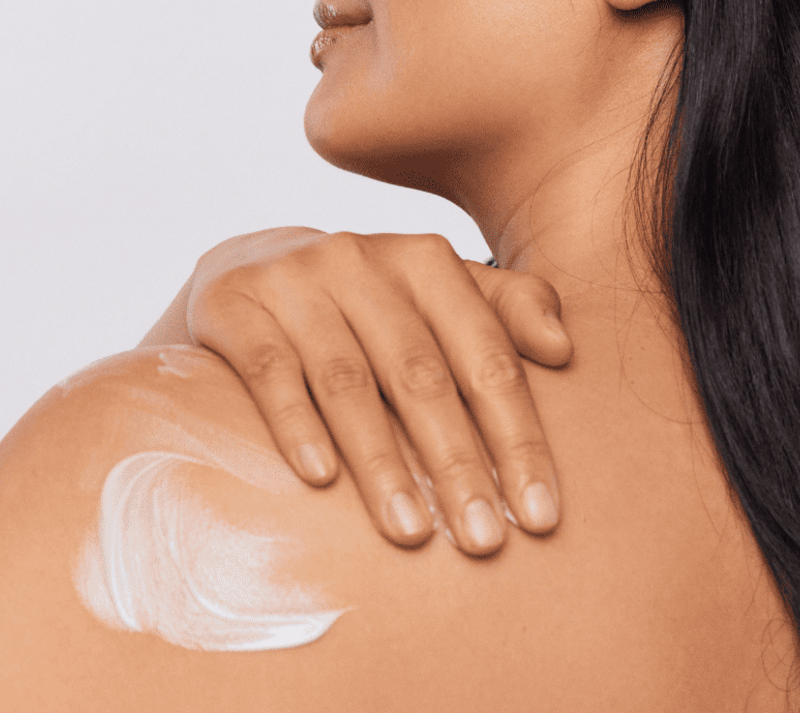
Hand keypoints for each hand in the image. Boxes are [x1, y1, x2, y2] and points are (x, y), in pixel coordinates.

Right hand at [141, 228, 571, 555]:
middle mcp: (361, 259)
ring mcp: (295, 281)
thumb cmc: (368, 303)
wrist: (251, 268)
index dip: (517, 435)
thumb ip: (507, 310)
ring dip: (383, 463)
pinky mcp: (235, 306)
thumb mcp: (437, 294)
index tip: (540, 515)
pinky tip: (320, 480)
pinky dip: (298, 425)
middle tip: (484, 541)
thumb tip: (564, 349)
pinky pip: (270, 371)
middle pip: (419, 373)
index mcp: (424, 259)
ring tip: (412, 534)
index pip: (485, 354)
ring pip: (348, 381)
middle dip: (457, 462)